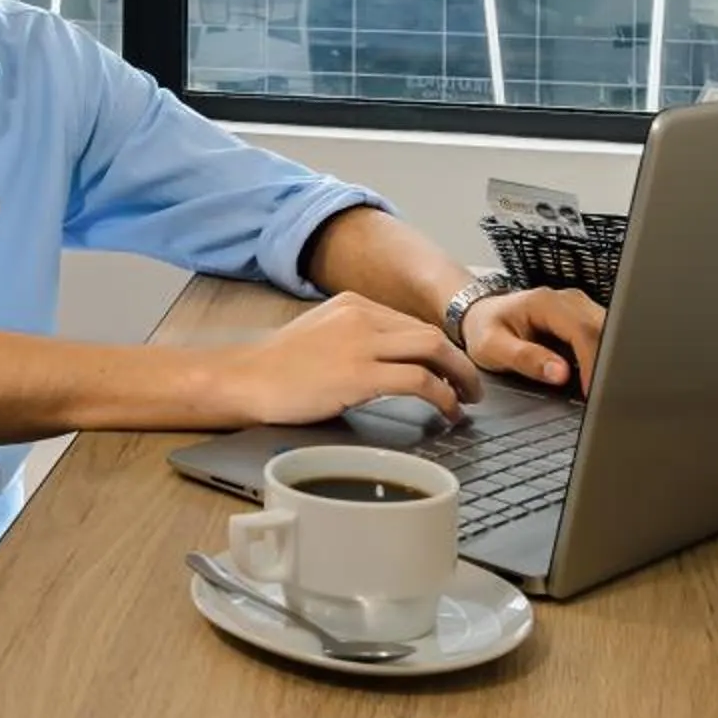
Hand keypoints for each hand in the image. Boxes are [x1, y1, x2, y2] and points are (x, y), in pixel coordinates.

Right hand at [222, 292, 484, 427]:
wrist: (246, 379)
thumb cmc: (278, 367)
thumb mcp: (321, 334)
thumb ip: (356, 337)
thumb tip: (391, 359)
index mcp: (353, 304)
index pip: (412, 323)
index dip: (441, 350)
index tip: (450, 371)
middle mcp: (362, 316)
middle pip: (430, 334)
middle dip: (460, 362)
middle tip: (471, 388)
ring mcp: (362, 344)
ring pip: (433, 350)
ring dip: (459, 378)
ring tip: (467, 400)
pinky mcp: (360, 374)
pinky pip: (419, 380)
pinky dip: (442, 397)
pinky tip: (447, 412)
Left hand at [462, 286, 604, 391]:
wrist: (480, 314)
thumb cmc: (484, 329)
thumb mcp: (493, 347)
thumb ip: (525, 358)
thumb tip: (560, 373)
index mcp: (545, 303)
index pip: (583, 330)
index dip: (593, 362)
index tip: (592, 390)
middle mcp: (567, 300)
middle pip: (603, 328)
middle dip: (607, 362)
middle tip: (604, 395)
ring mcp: (578, 307)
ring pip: (608, 331)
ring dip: (609, 359)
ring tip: (601, 388)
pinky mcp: (583, 318)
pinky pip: (603, 336)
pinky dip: (604, 356)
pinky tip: (596, 377)